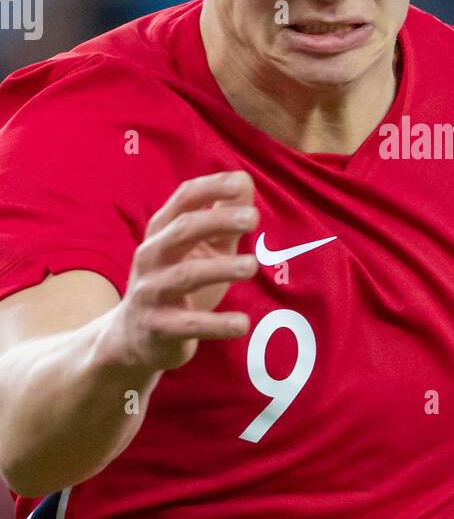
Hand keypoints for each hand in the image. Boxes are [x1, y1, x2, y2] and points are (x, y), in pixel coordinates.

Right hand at [101, 170, 259, 372]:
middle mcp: (152, 256)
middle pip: (183, 230)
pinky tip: (242, 324)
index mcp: (162, 231)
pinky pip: (189, 324)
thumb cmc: (176, 282)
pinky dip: (217, 324)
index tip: (242, 182)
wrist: (135, 337)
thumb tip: (245, 181)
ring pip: (186, 275)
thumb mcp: (201, 249)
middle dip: (218, 220)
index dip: (212, 187)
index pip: (184, 199)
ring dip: (221, 268)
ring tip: (252, 266)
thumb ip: (222, 220)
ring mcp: (151, 292)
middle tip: (253, 217)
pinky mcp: (158, 327)